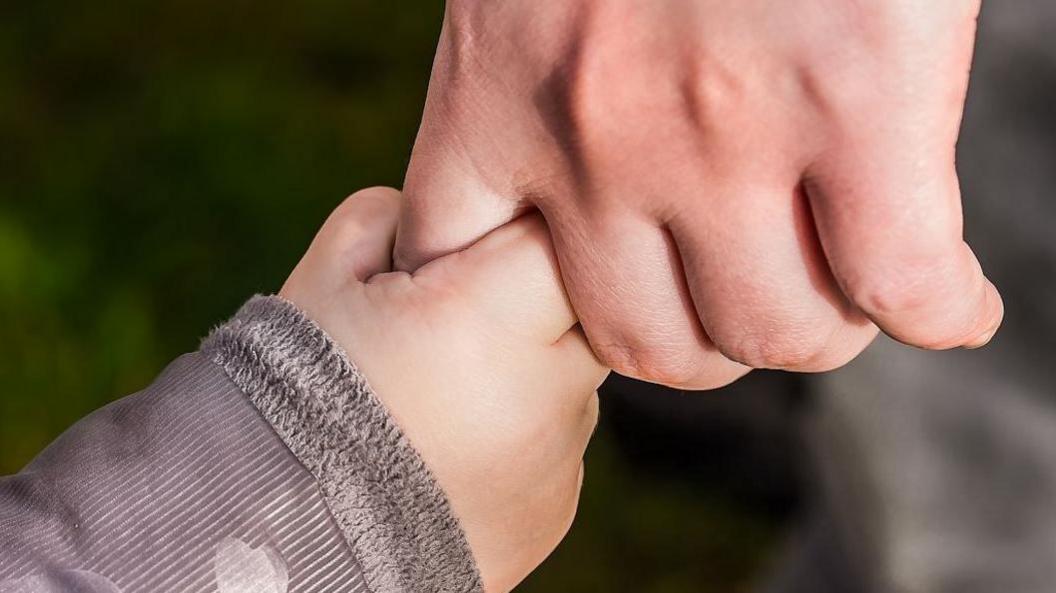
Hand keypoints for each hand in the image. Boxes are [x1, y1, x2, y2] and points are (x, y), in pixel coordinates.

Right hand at [280, 188, 606, 591]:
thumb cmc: (293, 396)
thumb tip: (449, 218)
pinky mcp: (556, 506)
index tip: (471, 250)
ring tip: (440, 395)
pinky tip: (449, 446)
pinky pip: (556, 439)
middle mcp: (546, 391)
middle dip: (530, 297)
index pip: (558, 235)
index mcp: (491, 318)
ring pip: (572, 375)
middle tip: (456, 319)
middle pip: (584, 305)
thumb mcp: (327, 278)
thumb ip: (399, 219)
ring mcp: (559, 457)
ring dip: (525, 367)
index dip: (514, 229)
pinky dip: (518, 430)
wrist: (282, 541)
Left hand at [396, 0, 1001, 388]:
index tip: (586, 297)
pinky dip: (936, 312)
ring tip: (843, 294)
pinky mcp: (854, 104)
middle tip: (747, 300)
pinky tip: (952, 303)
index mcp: (499, 90)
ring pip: (767, 333)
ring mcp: (721, 135)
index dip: (525, 312)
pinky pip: (899, 283)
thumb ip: (532, 76)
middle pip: (643, 341)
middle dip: (703, 339)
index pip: (461, 268)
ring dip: (815, 329)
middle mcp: (597, 135)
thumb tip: (585, 171)